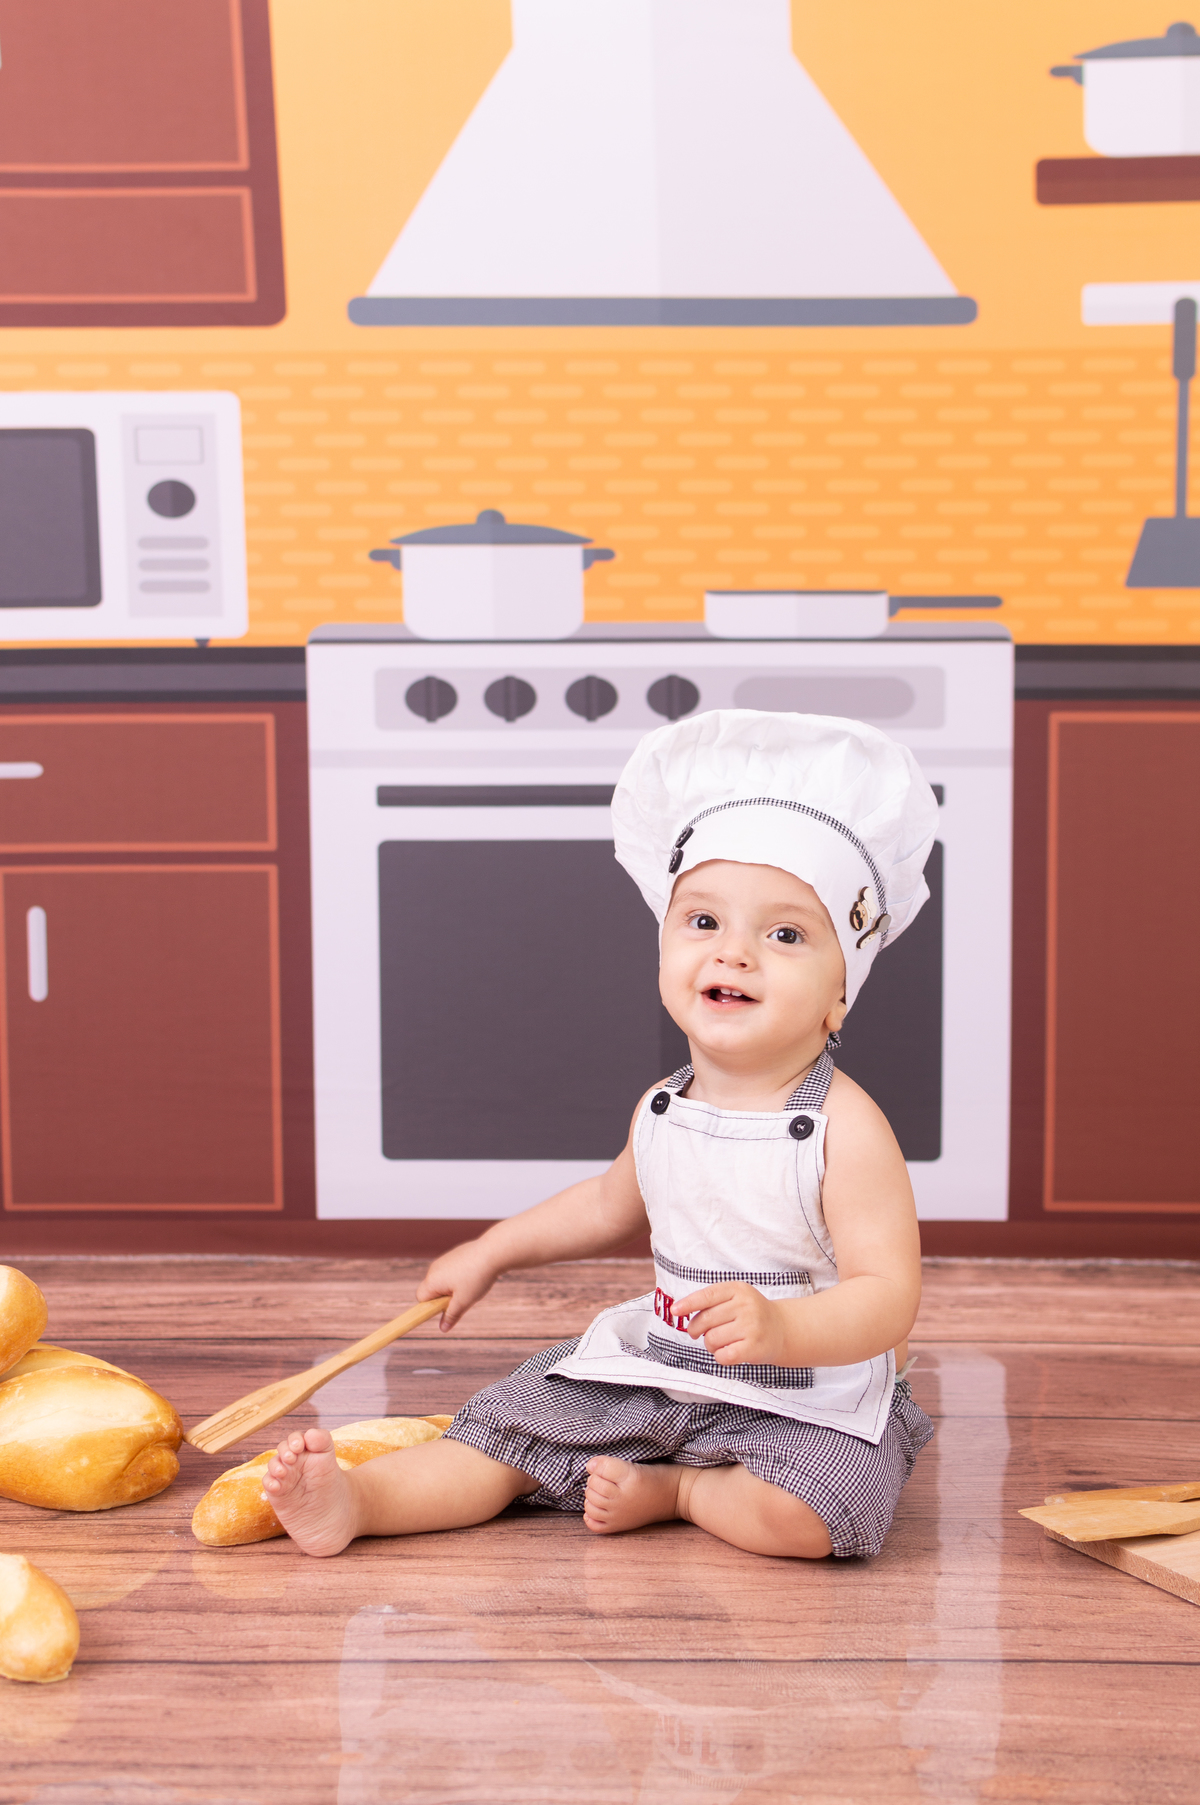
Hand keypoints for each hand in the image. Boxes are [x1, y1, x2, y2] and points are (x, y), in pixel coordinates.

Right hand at [416, 1238, 499, 1330]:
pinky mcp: (454, 1254)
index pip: (421, 1298)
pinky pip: (451, 1271)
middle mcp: (434, 1268)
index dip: (431, 1307)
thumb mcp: (464, 1302)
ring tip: (470, 1286)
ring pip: (442, 1280)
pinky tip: (474, 1275)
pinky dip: (459, 1277)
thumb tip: (443, 1328)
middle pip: (431, 1289)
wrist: (492, 1252)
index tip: (445, 1309)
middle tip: (461, 1298)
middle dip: (443, 1298)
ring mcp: (444, 1259)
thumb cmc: (476, 1278)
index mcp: (432, 1280)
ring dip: (452, 1288)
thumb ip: (451, 1316)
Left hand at [673, 1282, 788, 1368]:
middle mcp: (746, 1306)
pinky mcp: (754, 1347)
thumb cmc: (751, 1314)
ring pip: (712, 1339)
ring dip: (709, 1345)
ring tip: (719, 1342)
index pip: (707, 1296)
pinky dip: (720, 1356)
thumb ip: (712, 1301)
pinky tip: (727, 1352)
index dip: (688, 1303)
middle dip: (695, 1330)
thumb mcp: (736, 1297)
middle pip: (705, 1320)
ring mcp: (751, 1327)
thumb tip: (681, 1310)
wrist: (782, 1329)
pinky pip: (723, 1355)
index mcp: (738, 1289)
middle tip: (696, 1334)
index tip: (675, 1311)